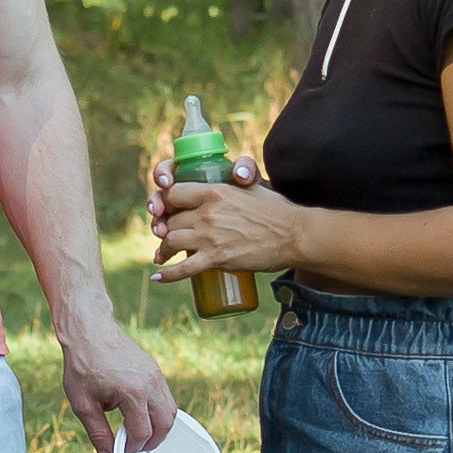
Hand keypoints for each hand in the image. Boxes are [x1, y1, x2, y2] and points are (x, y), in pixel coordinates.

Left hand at [55, 312, 174, 452]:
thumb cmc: (82, 364)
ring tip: (138, 433)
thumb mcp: (82, 403)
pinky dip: (157, 412)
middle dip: (152, 442)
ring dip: (158, 427)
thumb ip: (97, 432)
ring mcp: (156, 375)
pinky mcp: (155, 370)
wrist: (89, 330)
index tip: (120, 451)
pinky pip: (166, 398)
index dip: (131, 448)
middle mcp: (150, 384)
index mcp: (132, 393)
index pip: (142, 433)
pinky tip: (138, 414)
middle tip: (134, 447)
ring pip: (171, 411)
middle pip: (165, 425)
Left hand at [151, 158, 292, 282]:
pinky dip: (168, 274)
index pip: (174, 193)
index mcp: (214, 191)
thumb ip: (236, 180)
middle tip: (167, 236)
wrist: (294, 236)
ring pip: (171, 241)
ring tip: (164, 255)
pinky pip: (183, 268)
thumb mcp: (253, 186)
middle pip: (171, 220)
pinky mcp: (216, 258)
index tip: (169, 211)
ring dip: (164, 250)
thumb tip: (233, 176)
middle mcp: (207, 212)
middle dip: (165, 229)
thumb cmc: (276, 210)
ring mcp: (210, 236)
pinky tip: (158, 276)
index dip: (167, 203)